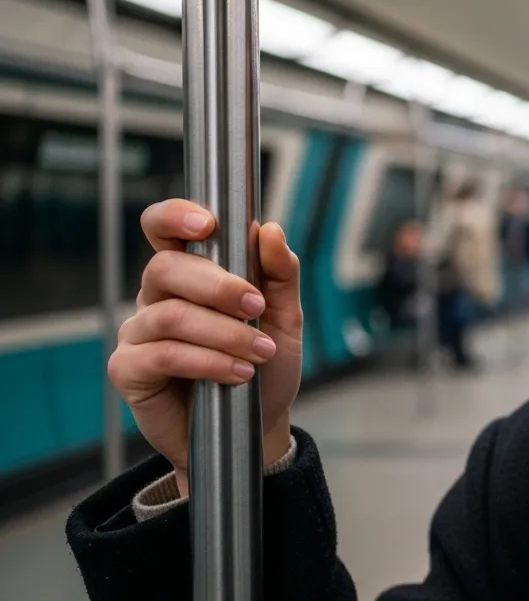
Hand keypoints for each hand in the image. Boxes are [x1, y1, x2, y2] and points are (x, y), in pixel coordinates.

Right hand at [109, 199, 303, 496]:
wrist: (258, 427)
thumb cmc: (264, 368)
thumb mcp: (285, 319)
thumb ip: (280, 275)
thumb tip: (271, 230)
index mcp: (189, 274)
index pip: (163, 229)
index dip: (176, 216)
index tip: (208, 224)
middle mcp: (156, 297)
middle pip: (166, 268)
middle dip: (217, 285)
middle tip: (256, 307)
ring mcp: (138, 333)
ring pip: (170, 315)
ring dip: (223, 333)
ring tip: (259, 353)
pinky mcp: (128, 370)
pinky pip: (161, 355)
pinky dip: (206, 362)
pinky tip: (236, 374)